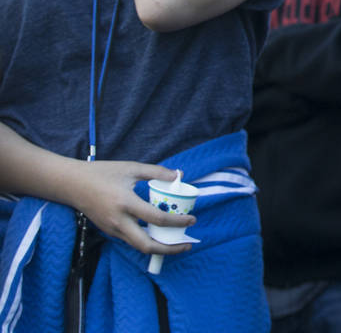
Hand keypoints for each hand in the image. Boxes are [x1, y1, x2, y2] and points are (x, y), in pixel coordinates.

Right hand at [68, 159, 195, 254]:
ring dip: (158, 247)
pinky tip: (158, 234)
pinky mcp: (108, 231)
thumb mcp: (131, 168)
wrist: (71, 184)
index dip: (177, 222)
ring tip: (176, 242)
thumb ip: (156, 172)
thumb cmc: (102, 173)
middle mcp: (118, 221)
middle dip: (169, 249)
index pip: (156, 218)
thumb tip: (179, 175)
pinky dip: (146, 241)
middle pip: (146, 245)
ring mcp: (112, 229)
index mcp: (125, 203)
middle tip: (186, 245)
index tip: (192, 220)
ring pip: (138, 246)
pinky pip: (130, 240)